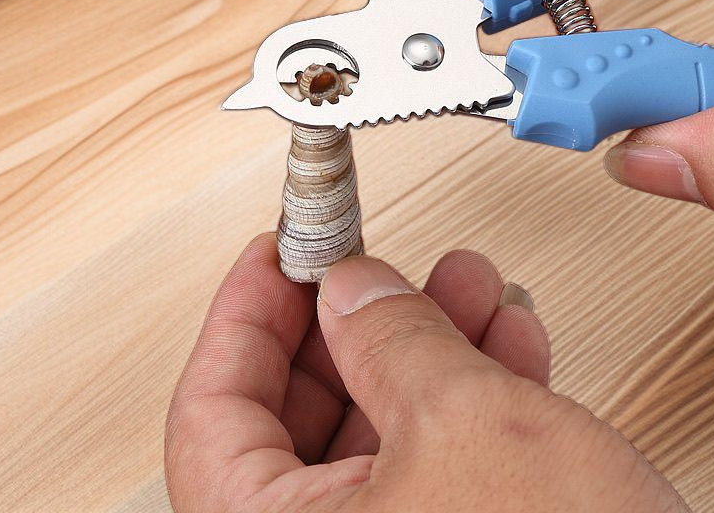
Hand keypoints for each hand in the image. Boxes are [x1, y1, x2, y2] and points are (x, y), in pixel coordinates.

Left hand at [165, 235, 686, 511]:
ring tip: (464, 283)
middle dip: (354, 320)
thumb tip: (347, 286)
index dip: (243, 315)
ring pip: (382, 428)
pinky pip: (438, 459)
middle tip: (371, 262)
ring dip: (426, 343)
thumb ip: (389, 339)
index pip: (211, 410)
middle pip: (301, 412)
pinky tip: (503, 339)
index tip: (274, 254)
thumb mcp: (462, 426)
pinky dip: (468, 391)